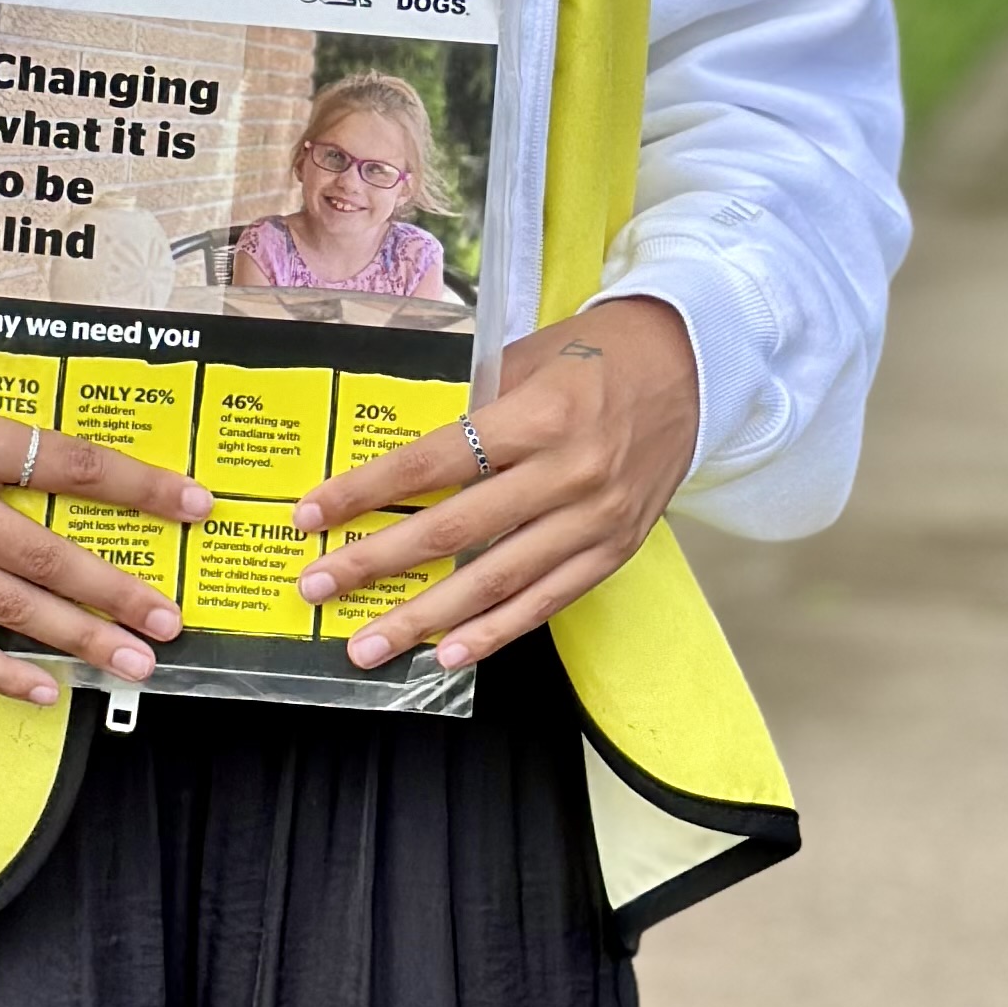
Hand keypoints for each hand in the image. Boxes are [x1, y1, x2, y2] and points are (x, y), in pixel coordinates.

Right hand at [0, 363, 211, 706]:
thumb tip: (77, 486)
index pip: (68, 465)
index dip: (137, 487)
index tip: (192, 506)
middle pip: (43, 552)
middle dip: (116, 590)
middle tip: (169, 619)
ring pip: (5, 605)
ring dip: (76, 637)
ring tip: (131, 662)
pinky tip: (46, 688)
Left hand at [291, 297, 701, 676]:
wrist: (695, 367)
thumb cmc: (599, 353)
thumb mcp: (529, 358)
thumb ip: (472, 407)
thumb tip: (402, 457)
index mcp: (540, 414)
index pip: (434, 461)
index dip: (367, 492)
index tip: (313, 515)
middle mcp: (568, 472)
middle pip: (455, 530)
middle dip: (377, 563)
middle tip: (317, 587)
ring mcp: (596, 519)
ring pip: (496, 580)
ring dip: (424, 619)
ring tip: (367, 645)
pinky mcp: (614, 550)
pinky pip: (546, 601)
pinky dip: (495, 632)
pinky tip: (447, 654)